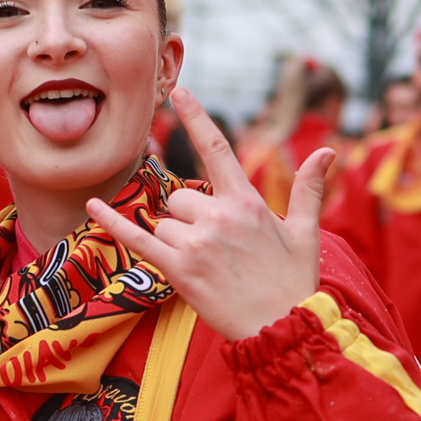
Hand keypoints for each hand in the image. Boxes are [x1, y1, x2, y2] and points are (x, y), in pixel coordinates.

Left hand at [87, 87, 332, 341]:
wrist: (285, 329)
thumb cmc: (296, 283)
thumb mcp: (306, 232)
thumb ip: (308, 188)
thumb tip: (328, 151)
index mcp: (247, 202)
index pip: (217, 149)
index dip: (196, 118)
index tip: (178, 92)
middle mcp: (219, 216)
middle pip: (181, 197)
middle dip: (190, 217)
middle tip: (216, 250)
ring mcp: (196, 243)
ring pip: (166, 223)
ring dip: (177, 239)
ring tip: (208, 268)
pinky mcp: (179, 270)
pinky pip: (138, 240)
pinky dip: (114, 224)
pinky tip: (91, 206)